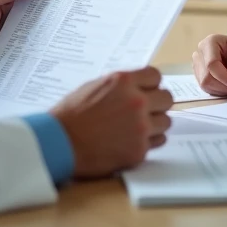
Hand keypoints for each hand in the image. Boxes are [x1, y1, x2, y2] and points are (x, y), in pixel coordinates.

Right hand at [50, 67, 172, 177]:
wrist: (59, 143)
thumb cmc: (72, 115)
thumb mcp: (95, 87)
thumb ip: (120, 86)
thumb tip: (138, 87)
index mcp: (124, 82)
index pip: (155, 76)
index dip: (150, 85)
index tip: (145, 91)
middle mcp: (136, 102)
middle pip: (167, 98)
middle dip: (157, 104)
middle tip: (144, 111)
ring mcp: (140, 128)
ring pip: (166, 122)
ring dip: (154, 124)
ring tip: (136, 128)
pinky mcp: (139, 150)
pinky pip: (157, 142)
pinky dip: (147, 142)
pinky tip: (131, 141)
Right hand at [192, 34, 226, 95]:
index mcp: (211, 42)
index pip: (211, 64)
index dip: (224, 77)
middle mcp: (201, 53)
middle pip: (207, 77)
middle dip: (226, 85)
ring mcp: (199, 65)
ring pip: (206, 85)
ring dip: (224, 90)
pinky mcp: (201, 76)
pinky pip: (208, 89)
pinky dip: (221, 91)